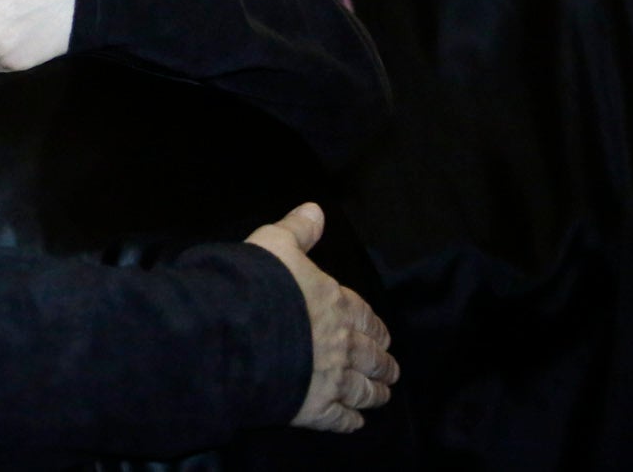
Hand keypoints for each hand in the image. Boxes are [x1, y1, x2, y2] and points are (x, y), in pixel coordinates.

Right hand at [246, 203, 397, 433]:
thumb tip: (315, 209)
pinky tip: (356, 423)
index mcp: (335, 303)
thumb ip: (298, 229)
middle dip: (382, 363)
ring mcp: (331, 377)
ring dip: (375, 393)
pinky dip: (350, 422)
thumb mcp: (275, 243)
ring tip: (382, 396)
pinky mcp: (314, 407)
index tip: (382, 335)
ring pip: (363, 389)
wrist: (240, 331)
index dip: (374, 327)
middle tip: (391, 369)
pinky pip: (340, 419)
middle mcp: (341, 342)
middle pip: (371, 356)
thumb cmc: (258, 283)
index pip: (364, 317)